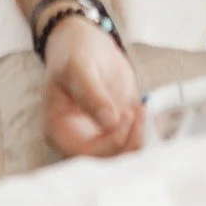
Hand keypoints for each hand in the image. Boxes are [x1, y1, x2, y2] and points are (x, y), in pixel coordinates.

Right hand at [42, 15, 144, 158]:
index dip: (109, 142)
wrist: (87, 43)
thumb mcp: (77, 67)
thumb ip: (91, 93)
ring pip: (123, 157)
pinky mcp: (119, 131)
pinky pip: (134, 144)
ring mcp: (100, 138)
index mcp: (59, 132)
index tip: (125, 115)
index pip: (85, 154)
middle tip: (138, 113)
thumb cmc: (73, 53)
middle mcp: (79, 141)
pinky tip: (145, 110)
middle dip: (128, 143)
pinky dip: (145, 133)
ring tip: (142, 109)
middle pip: (106, 162)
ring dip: (139, 138)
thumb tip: (110, 122)